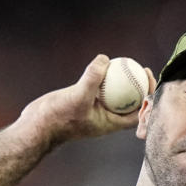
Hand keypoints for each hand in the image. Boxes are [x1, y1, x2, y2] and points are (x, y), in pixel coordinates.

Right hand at [14, 55, 156, 147]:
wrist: (37, 126)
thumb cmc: (58, 117)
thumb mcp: (77, 96)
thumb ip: (92, 79)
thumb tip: (105, 59)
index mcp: (111, 123)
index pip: (138, 112)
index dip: (148, 97)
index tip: (148, 81)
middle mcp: (106, 117)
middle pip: (130, 101)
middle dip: (139, 85)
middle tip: (141, 67)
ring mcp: (95, 109)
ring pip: (114, 93)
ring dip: (121, 79)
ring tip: (125, 62)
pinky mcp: (84, 101)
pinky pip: (99, 87)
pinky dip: (102, 76)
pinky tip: (102, 62)